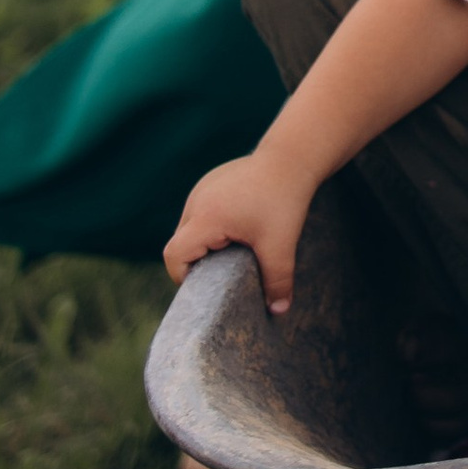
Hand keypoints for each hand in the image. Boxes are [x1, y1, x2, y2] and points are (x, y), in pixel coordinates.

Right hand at [163, 153, 313, 310]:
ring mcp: (201, 189)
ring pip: (189, 227)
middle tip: (226, 271)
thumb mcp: (281, 244)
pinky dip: (211, 227)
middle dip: (198, 262)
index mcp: (206, 217)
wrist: (292, 157)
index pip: (175, 256)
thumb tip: (279, 311)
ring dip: (205, 243)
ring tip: (235, 248)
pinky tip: (239, 227)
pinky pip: (200, 213)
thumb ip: (277, 280)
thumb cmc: (285, 199)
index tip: (207, 285)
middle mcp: (197, 201)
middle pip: (180, 243)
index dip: (184, 277)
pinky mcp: (210, 182)